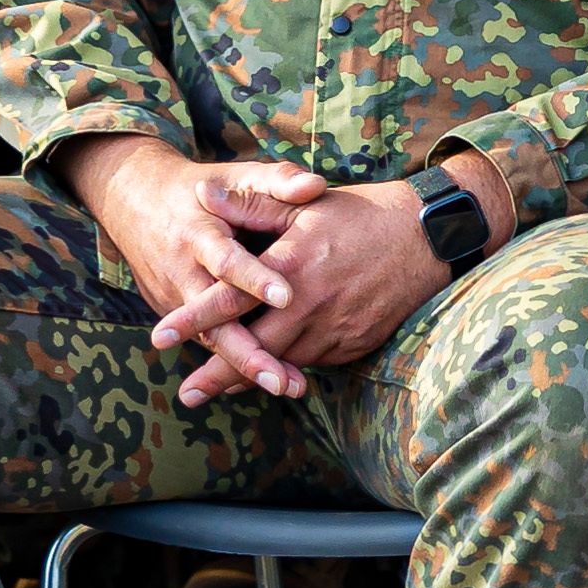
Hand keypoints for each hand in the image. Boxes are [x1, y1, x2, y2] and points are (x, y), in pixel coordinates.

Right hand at [68, 133, 325, 400]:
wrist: (136, 201)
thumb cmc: (204, 188)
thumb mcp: (236, 175)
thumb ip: (276, 180)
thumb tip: (315, 186)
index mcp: (199, 234)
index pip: (226, 261)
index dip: (254, 279)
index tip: (288, 297)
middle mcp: (182, 272)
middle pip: (212, 321)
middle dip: (246, 353)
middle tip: (281, 379)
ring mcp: (175, 298)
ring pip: (211, 339)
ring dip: (245, 368)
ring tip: (286, 385)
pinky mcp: (175, 313)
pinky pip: (209, 341)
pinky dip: (236, 363)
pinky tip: (273, 378)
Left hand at [153, 180, 446, 395]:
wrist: (429, 238)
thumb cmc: (361, 214)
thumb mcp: (304, 203)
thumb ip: (251, 204)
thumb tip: (203, 193)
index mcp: (292, 265)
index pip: (231, 298)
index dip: (193, 318)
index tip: (158, 337)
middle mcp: (311, 304)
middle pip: (254, 347)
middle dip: (217, 374)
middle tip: (187, 394)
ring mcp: (336, 328)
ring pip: (285, 360)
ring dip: (253, 376)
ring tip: (219, 390)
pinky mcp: (356, 344)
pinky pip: (314, 361)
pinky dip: (290, 366)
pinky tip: (273, 372)